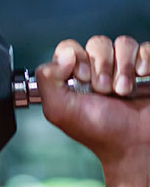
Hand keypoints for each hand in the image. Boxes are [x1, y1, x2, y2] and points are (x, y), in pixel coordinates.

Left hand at [36, 35, 149, 178]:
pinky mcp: (145, 66)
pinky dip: (143, 62)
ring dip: (123, 68)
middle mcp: (98, 70)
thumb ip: (47, 81)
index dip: (76, 58)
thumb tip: (64, 55)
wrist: (133, 143)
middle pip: (97, 43)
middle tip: (103, 90)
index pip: (70, 48)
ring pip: (123, 43)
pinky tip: (141, 79)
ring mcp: (123, 67)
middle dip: (101, 67)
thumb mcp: (60, 111)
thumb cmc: (99, 131)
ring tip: (123, 92)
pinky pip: (145, 48)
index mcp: (74, 78)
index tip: (81, 79)